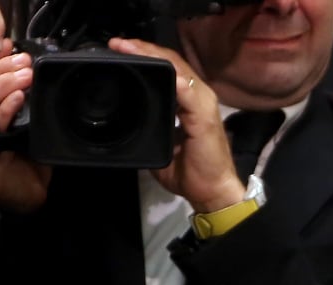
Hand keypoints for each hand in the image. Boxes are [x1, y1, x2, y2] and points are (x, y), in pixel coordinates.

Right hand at [0, 46, 51, 212]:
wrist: (28, 199)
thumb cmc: (29, 163)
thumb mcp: (30, 128)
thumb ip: (27, 104)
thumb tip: (33, 75)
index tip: (15, 51)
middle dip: (4, 69)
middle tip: (25, 62)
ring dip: (7, 84)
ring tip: (26, 75)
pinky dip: (6, 109)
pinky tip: (18, 98)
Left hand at [109, 37, 243, 212]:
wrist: (213, 192)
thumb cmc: (192, 173)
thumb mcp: (163, 144)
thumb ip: (152, 126)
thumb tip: (129, 121)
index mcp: (190, 102)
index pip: (170, 69)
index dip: (146, 56)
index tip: (121, 50)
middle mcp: (199, 97)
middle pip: (173, 63)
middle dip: (145, 50)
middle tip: (119, 43)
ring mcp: (204, 104)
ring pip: (178, 70)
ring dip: (153, 56)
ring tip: (129, 48)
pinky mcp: (205, 116)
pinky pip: (188, 90)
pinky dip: (172, 77)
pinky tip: (156, 66)